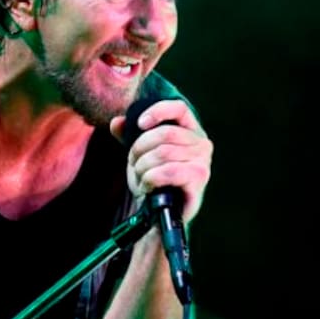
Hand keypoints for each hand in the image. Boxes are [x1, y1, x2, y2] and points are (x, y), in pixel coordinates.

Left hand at [109, 99, 212, 222]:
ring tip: (140, 177)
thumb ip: (128, 136)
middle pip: (165, 133)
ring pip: (163, 153)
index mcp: (190, 130)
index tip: (140, 124)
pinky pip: (168, 172)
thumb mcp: (140, 154)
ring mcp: (202, 161)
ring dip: (143, 166)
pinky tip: (147, 186)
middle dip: (140, 148)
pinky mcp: (198, 180)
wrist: (162, 211)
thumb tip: (117, 123)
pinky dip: (150, 178)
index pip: (179, 108)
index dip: (158, 111)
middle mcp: (201, 143)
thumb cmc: (155, 178)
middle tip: (133, 162)